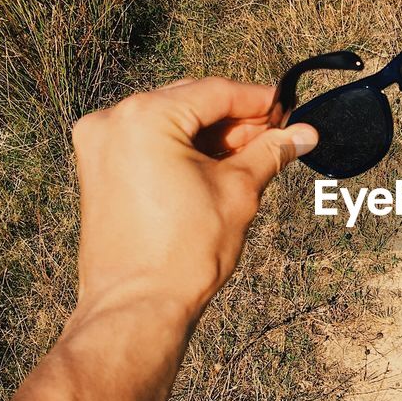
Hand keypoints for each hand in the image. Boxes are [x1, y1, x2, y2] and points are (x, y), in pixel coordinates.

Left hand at [69, 78, 317, 323]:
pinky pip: (148, 143)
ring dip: (210, 135)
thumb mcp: (239, 191)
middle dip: (236, 120)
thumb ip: (271, 152)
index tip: (289, 110)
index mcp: (145, 117)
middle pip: (190, 103)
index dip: (259, 101)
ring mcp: (99, 144)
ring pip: (169, 122)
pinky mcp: (97, 169)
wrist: (138, 307)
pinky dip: (181, 149)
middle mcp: (114, 120)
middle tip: (277, 136)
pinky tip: (216, 166)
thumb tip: (304, 133)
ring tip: (252, 156)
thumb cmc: (185, 252)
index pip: (215, 93)